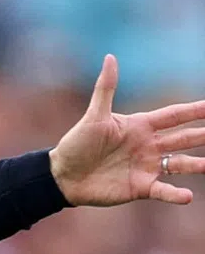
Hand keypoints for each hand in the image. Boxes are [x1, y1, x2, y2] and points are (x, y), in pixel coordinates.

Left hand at [49, 54, 204, 205]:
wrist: (62, 176)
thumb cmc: (76, 144)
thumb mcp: (94, 116)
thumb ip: (106, 88)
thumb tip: (110, 57)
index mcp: (141, 126)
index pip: (175, 115)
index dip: (195, 110)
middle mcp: (148, 146)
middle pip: (184, 138)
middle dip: (203, 135)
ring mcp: (146, 167)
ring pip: (180, 163)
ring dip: (197, 164)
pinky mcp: (139, 187)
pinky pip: (162, 190)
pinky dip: (174, 194)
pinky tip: (188, 196)